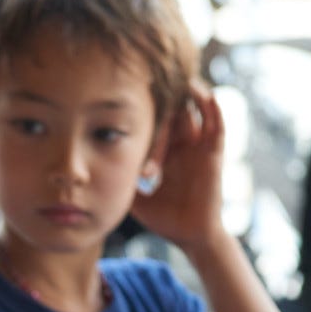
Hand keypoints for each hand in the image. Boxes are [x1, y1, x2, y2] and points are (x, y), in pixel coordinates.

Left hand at [126, 84, 227, 254]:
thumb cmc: (165, 219)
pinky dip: (213, 108)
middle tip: (151, 83)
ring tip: (178, 75)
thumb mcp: (135, 196)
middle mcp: (183, 144)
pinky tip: (203, 93)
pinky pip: (217, 125)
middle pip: (175, 108)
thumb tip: (93, 169)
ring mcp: (200, 147)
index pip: (156, 120)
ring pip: (198, 109)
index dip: (147, 108)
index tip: (130, 91)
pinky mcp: (214, 153)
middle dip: (164, 97)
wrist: (191, 236)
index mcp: (165, 151)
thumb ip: (121, 179)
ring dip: (190, 91)